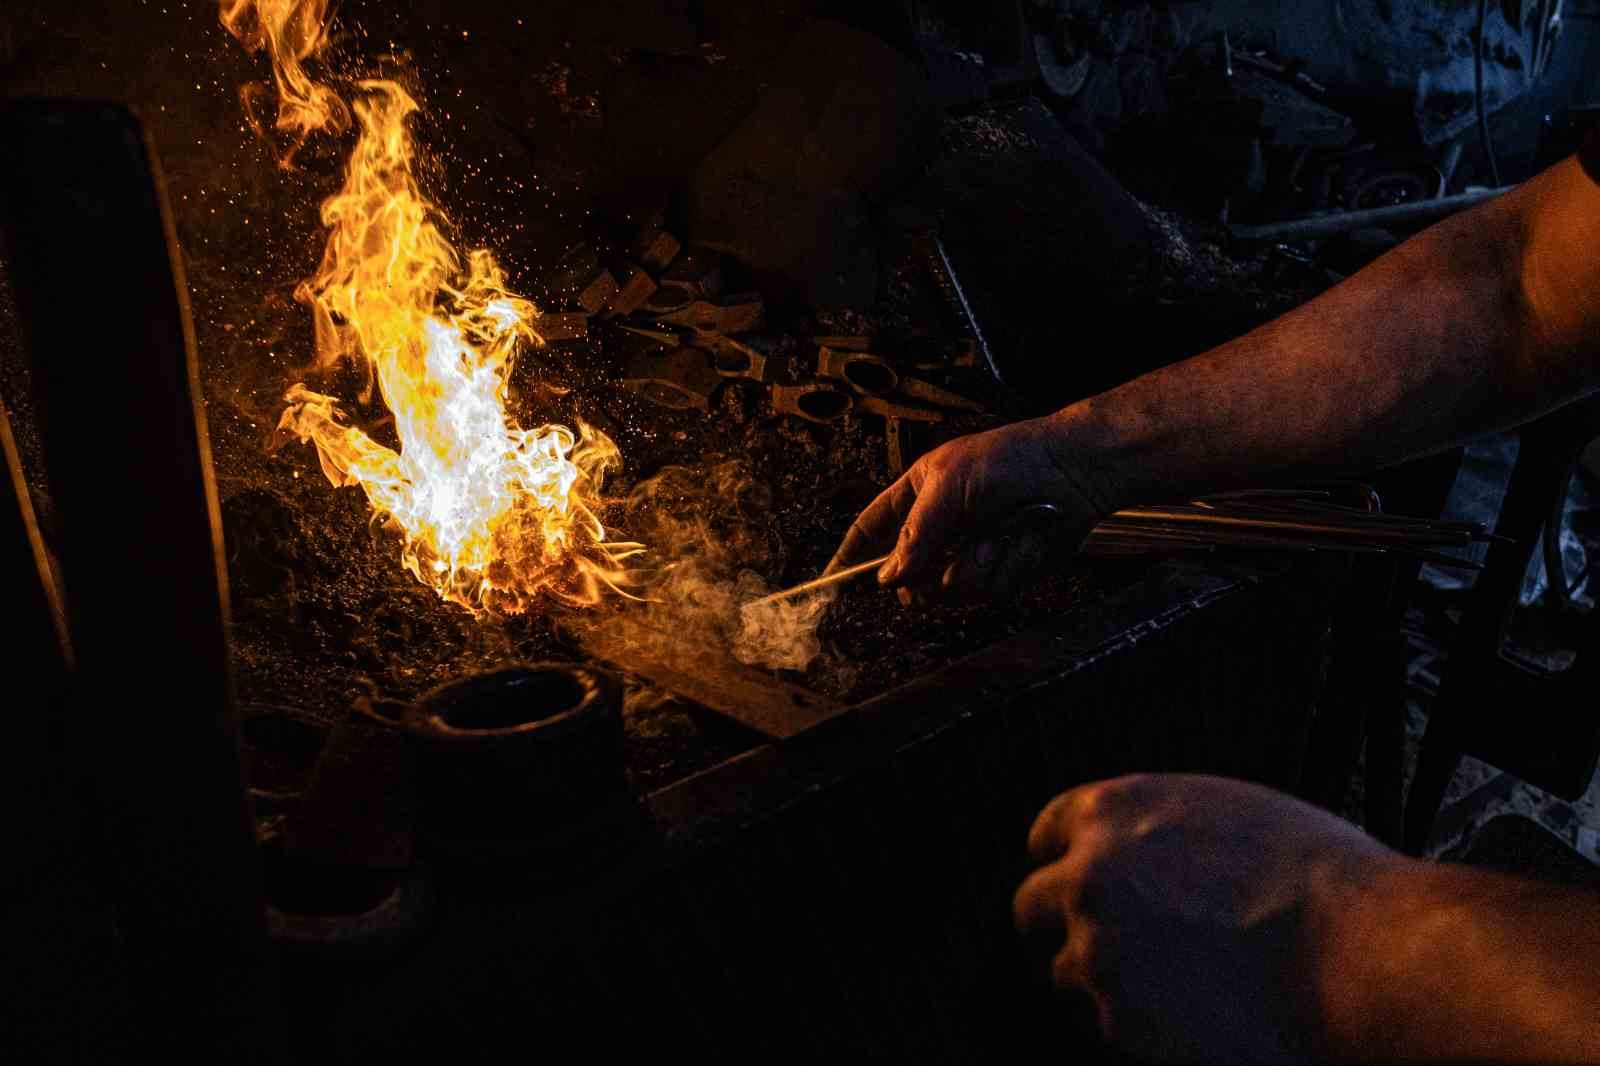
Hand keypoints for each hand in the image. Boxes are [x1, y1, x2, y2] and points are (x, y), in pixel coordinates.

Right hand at [828, 416, 1110, 605]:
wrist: (1071, 475)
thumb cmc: (1009, 461)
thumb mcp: (948, 485)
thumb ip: (915, 534)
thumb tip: (888, 577)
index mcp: (917, 497)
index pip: (870, 530)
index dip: (850, 556)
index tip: (830, 581)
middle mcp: (939, 531)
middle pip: (907, 578)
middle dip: (926, 574)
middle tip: (950, 551)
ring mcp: (968, 555)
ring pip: (946, 592)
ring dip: (972, 567)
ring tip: (997, 536)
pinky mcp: (999, 574)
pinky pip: (985, 593)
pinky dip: (1002, 569)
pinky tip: (1019, 543)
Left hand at [1013, 774, 1403, 1065]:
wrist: (1366, 960)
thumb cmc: (1323, 886)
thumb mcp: (1228, 814)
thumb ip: (1159, 830)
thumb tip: (1141, 854)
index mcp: (1115, 812)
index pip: (1048, 833)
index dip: (1065, 859)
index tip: (1076, 879)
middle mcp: (1090, 876)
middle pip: (1030, 906)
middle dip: (1057, 926)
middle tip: (1098, 947)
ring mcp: (1097, 951)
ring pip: (1063, 971)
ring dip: (1099, 981)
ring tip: (1168, 990)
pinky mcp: (1116, 1020)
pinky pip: (1098, 1025)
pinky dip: (1127, 1027)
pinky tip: (1182, 1022)